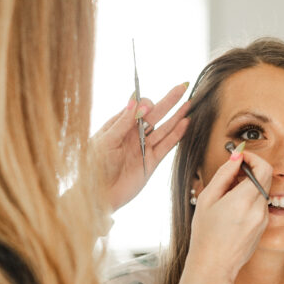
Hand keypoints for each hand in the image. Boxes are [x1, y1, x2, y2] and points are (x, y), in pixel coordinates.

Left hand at [91, 82, 189, 210]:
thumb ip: (123, 122)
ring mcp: (143, 148)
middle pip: (155, 115)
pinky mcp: (151, 162)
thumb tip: (136, 101)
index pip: (138, 108)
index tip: (148, 107)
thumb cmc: (94, 167)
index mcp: (119, 126)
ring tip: (188, 103)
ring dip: (176, 116)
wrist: (98, 196)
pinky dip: (176, 135)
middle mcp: (133, 135)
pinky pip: (167, 146)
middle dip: (169, 101)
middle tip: (182, 87)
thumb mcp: (106, 141)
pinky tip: (185, 123)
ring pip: (164, 129)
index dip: (146, 104)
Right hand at [188, 150, 271, 283]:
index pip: (264, 167)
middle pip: (265, 177)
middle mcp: (259, 209)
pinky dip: (250, 200)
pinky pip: (260, 205)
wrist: (214, 265)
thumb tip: (236, 156)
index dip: (253, 157)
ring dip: (248, 186)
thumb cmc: (206, 234)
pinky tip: (232, 210)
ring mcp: (264, 219)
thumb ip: (224, 174)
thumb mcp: (207, 199)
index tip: (240, 156)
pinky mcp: (263, 227)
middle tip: (231, 174)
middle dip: (250, 170)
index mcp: (244, 199)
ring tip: (227, 196)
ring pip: (262, 191)